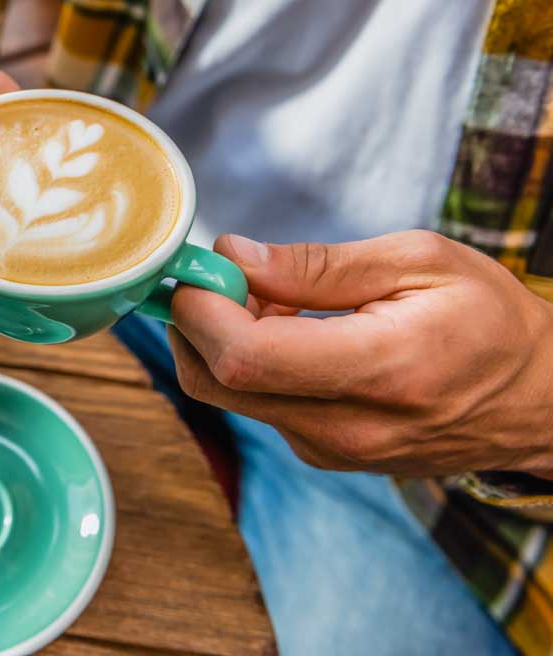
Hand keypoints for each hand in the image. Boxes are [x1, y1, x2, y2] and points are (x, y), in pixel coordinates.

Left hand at [168, 230, 552, 476]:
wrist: (540, 401)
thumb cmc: (489, 320)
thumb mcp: (418, 262)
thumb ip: (316, 265)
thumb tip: (233, 256)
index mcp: (380, 370)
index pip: (246, 357)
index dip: (201, 308)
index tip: (197, 266)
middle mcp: (347, 426)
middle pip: (216, 383)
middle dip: (192, 322)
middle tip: (219, 274)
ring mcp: (332, 450)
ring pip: (228, 395)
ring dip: (222, 339)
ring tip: (273, 296)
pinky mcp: (324, 454)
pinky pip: (257, 405)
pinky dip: (250, 361)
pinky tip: (290, 328)